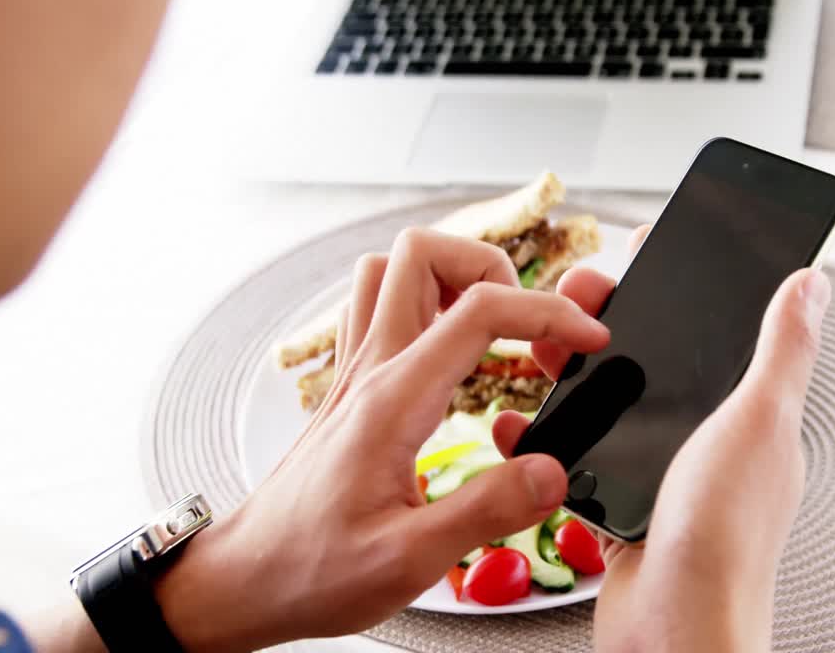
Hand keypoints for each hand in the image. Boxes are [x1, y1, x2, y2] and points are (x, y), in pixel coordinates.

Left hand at [149, 229, 609, 649]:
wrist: (245, 580)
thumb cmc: (312, 571)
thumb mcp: (409, 560)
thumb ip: (487, 511)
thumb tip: (551, 470)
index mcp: (394, 401)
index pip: (480, 309)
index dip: (548, 312)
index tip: (589, 340)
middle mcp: (371, 370)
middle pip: (424, 254)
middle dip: (493, 268)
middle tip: (529, 323)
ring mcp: (355, 373)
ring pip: (392, 270)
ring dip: (451, 279)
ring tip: (493, 329)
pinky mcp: (348, 388)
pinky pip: (376, 309)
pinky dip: (421, 306)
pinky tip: (448, 353)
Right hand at [494, 225, 831, 652]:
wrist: (674, 633)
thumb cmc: (724, 542)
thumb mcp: (758, 422)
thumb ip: (781, 351)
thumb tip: (811, 283)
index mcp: (750, 417)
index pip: (721, 332)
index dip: (683, 287)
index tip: (645, 252)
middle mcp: (709, 444)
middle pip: (655, 362)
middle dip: (610, 324)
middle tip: (575, 297)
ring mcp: (663, 476)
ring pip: (612, 406)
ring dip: (574, 373)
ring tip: (540, 348)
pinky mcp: (622, 509)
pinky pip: (579, 457)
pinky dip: (548, 436)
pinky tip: (523, 421)